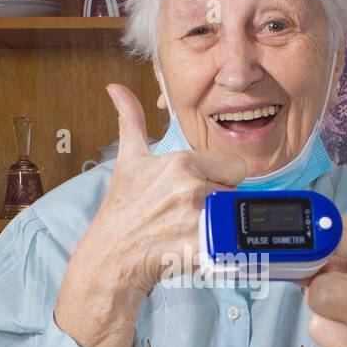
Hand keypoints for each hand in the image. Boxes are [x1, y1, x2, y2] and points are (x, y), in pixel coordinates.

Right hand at [54, 85, 245, 346]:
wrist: (110, 257)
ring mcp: (198, 219)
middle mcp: (192, 188)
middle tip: (191, 215)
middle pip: (236, 193)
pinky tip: (197, 249)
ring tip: (193, 232)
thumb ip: (130, 121)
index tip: (198, 192)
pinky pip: (232, 245)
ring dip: (222, 226)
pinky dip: (223, 250)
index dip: (220, 180)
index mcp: (182, 163)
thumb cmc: (121, 211)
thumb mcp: (128, 162)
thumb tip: (116, 88)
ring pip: (236, 217)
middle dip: (221, 204)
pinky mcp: (202, 249)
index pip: (234, 166)